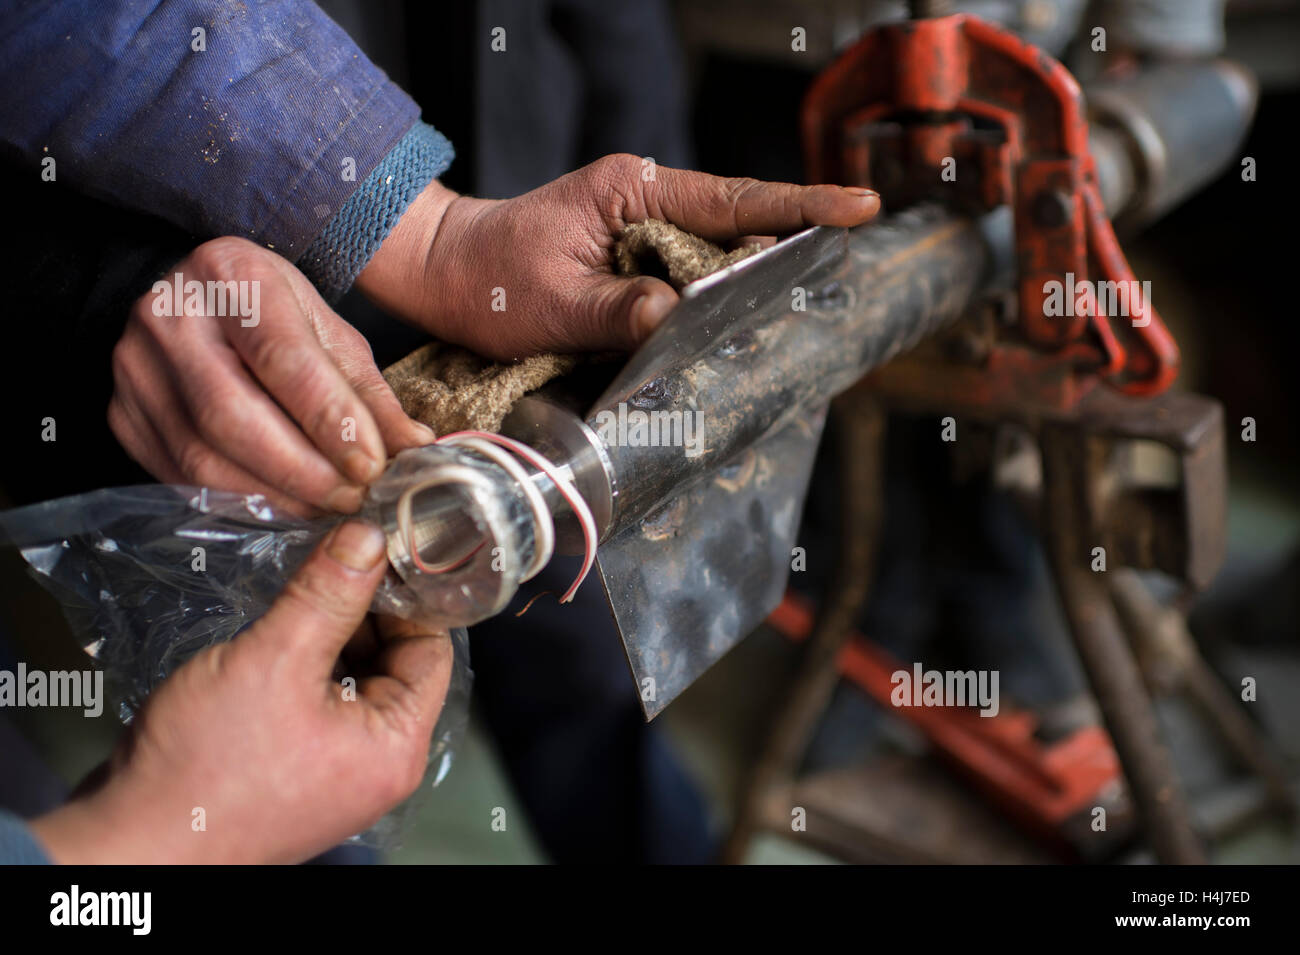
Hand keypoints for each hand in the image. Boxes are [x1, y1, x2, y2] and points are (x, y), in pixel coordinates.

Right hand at [30, 522, 452, 863]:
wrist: (131, 845)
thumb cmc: (204, 771)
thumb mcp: (273, 661)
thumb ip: (327, 596)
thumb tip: (368, 541)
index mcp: (396, 746)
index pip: (432, 648)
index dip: (406, 596)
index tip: (376, 552)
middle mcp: (377, 763)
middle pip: (394, 662)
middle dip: (363, 612)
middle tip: (330, 564)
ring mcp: (336, 769)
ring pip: (352, 678)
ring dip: (329, 635)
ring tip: (297, 596)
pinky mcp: (297, 768)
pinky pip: (318, 702)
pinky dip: (303, 666)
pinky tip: (273, 638)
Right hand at [110, 238, 434, 514]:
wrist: (187, 299)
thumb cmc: (269, 311)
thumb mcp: (327, 330)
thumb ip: (368, 391)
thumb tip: (413, 449)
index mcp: (231, 276)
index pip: (282, 358)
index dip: (330, 420)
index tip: (372, 465)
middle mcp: (168, 318)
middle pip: (233, 416)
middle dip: (304, 471)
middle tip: (354, 497)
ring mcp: (135, 371)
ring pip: (203, 458)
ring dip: (277, 496)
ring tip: (329, 508)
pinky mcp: (123, 417)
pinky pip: (182, 478)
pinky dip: (243, 501)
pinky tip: (285, 507)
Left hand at [355, 154, 880, 359]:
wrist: (448, 275)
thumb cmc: (491, 281)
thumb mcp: (550, 303)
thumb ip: (615, 310)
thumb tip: (674, 314)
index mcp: (629, 191)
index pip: (730, 198)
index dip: (797, 207)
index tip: (856, 207)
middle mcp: (643, 202)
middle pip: (734, 222)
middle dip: (785, 243)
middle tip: (838, 262)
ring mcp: (639, 229)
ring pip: (714, 251)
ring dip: (747, 277)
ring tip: (793, 298)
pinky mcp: (634, 258)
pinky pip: (687, 274)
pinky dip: (711, 296)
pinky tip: (728, 320)